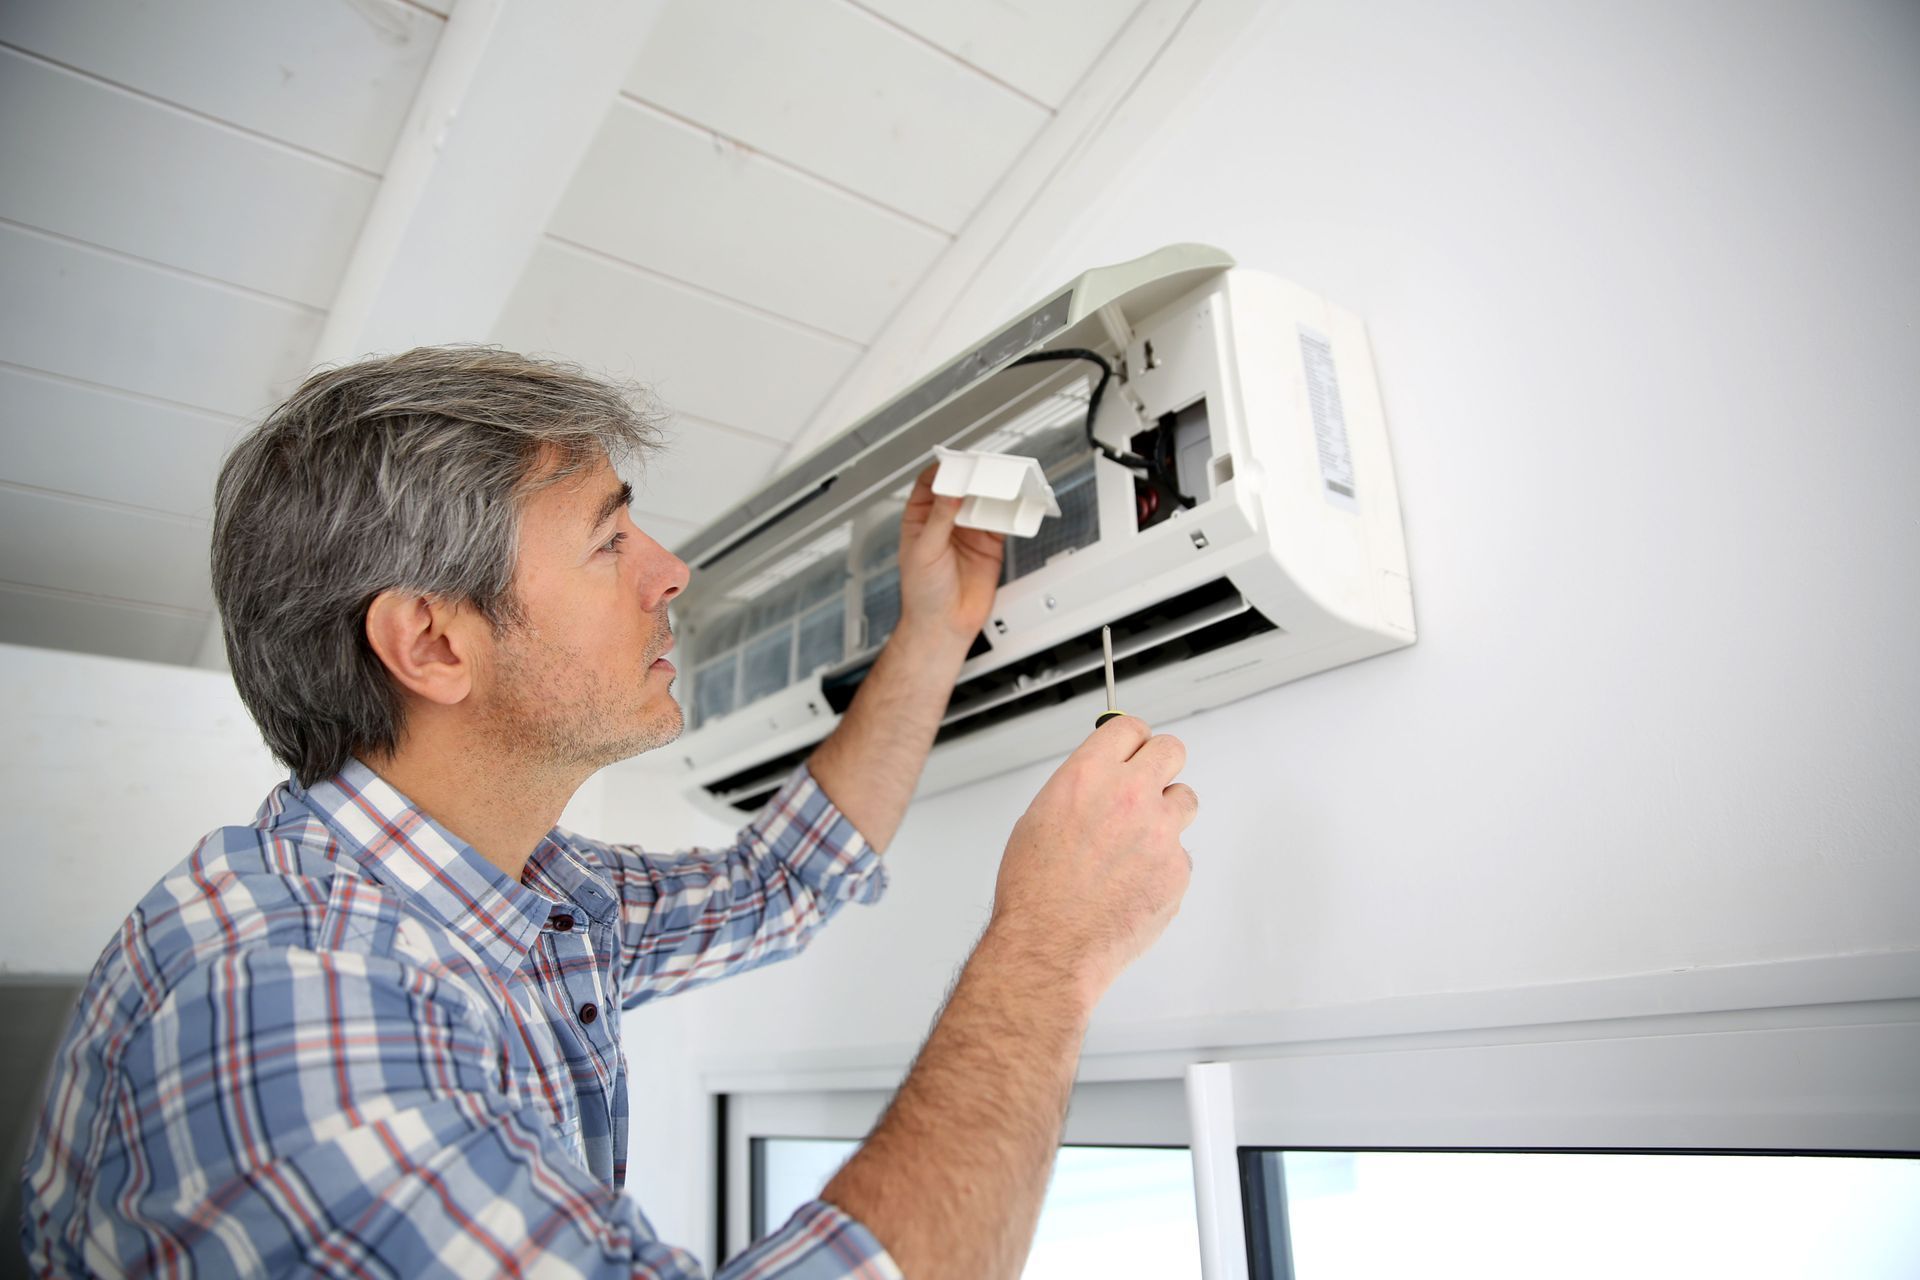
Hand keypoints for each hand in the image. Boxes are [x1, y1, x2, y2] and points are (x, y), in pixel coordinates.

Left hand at [897, 463, 1005, 644]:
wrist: (944, 625)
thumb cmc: (922, 594)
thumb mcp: (924, 551)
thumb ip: (939, 519)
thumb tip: (950, 491)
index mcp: (920, 519)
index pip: (931, 484)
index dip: (944, 470)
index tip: (957, 463)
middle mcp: (945, 521)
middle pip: (961, 488)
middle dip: (973, 476)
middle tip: (984, 468)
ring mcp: (968, 532)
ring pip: (983, 501)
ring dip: (993, 491)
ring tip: (1001, 482)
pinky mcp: (989, 544)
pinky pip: (1002, 521)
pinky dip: (1010, 511)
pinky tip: (1013, 505)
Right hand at [987, 716, 1196, 1006]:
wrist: (1050, 945)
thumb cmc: (1035, 891)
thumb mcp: (1038, 818)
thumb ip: (1080, 790)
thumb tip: (1101, 779)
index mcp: (1089, 775)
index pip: (1129, 728)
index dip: (1131, 739)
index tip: (1133, 747)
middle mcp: (1130, 795)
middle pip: (1171, 750)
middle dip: (1160, 763)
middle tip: (1149, 782)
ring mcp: (1160, 832)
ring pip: (1185, 800)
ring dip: (1167, 814)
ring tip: (1137, 843)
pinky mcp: (1178, 869)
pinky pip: (1180, 853)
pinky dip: (1163, 864)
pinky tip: (1134, 883)